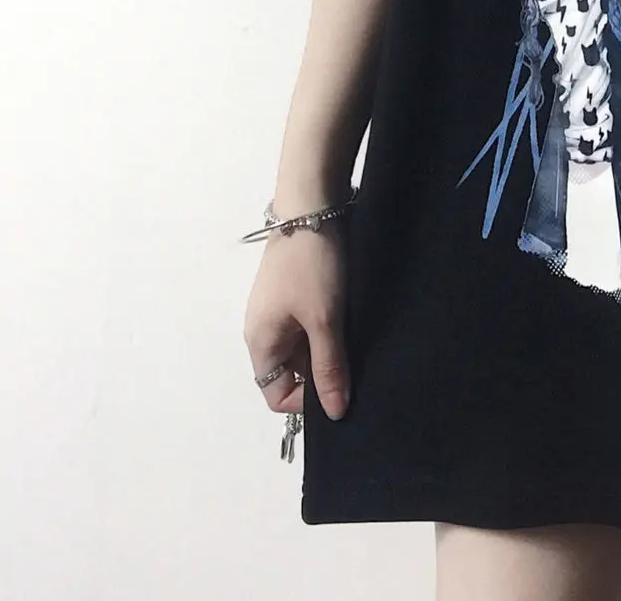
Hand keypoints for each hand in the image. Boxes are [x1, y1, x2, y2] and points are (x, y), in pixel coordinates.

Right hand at [245, 226, 348, 420]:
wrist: (312, 206)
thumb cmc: (312, 267)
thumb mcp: (325, 320)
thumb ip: (329, 367)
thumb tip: (334, 413)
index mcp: (261, 343)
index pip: (276, 394)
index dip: (305, 402)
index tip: (339, 392)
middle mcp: (265, 329)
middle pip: (292, 371)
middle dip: (322, 374)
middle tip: (357, 369)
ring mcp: (281, 308)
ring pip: (305, 346)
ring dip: (329, 350)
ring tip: (359, 345)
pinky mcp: (298, 290)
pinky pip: (312, 324)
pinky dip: (331, 329)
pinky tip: (354, 322)